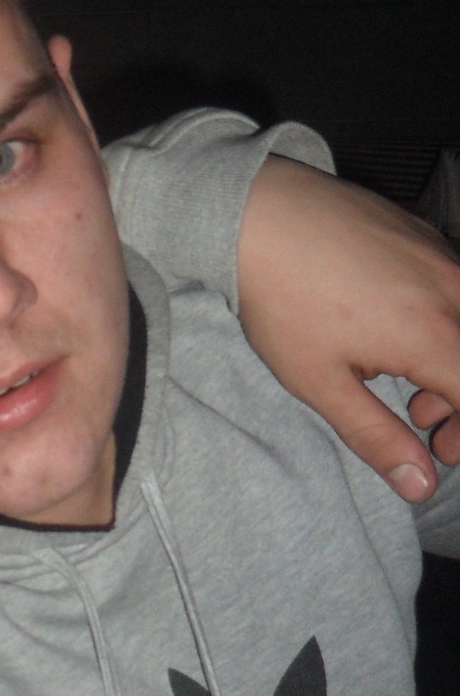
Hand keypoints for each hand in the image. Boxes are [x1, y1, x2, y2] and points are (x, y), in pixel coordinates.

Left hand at [238, 158, 459, 502]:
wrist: (256, 211)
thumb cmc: (281, 298)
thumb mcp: (320, 382)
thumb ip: (377, 436)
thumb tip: (421, 484)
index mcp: (434, 336)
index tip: (441, 450)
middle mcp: (454, 291)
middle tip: (423, 421)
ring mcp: (444, 256)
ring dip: (454, 361)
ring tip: (402, 376)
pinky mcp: (427, 234)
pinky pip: (456, 288)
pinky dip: (445, 320)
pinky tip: (394, 328)